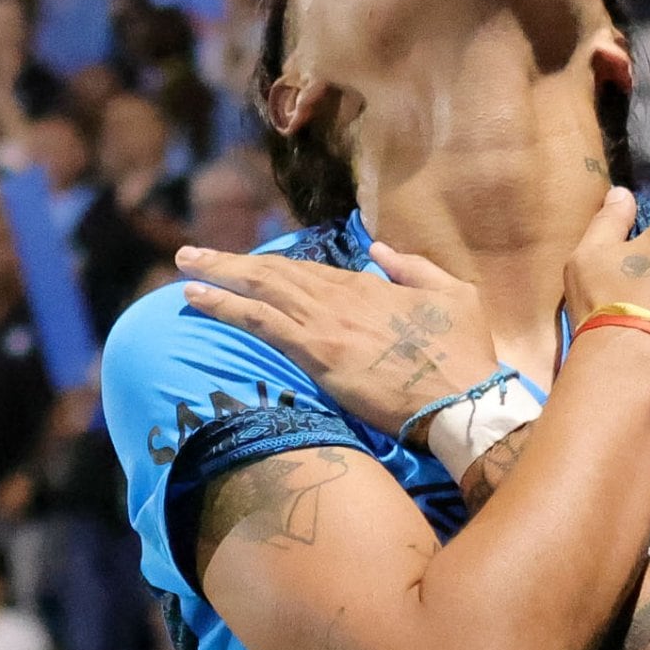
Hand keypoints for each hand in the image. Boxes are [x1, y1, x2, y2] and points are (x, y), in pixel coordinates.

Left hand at [173, 237, 502, 437]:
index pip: (310, 271)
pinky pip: (261, 322)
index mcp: (370, 285)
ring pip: (261, 290)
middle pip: (275, 273)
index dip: (272, 267)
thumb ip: (413, 268)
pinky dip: (225, 306)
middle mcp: (341, 297)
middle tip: (190, 254)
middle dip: (229, 262)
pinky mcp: (318, 353)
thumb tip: (378, 250)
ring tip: (184, 267)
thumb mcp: (455, 296)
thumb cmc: (465, 354)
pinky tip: (197, 297)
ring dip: (217, 276)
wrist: (462, 399)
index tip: (243, 266)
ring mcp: (327, 323)